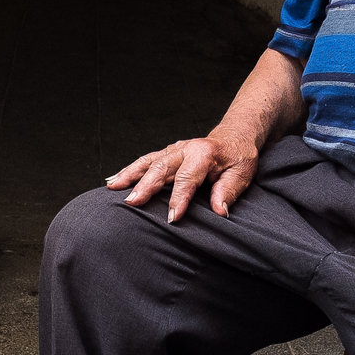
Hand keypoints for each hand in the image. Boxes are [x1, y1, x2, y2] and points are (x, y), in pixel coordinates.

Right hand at [107, 128, 261, 221]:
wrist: (234, 137)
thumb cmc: (239, 157)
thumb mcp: (242, 174)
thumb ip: (228, 191)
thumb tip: (219, 211)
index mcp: (204, 154)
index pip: (188, 178)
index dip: (179, 198)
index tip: (172, 218)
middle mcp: (185, 149)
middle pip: (161, 168)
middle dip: (145, 186)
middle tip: (132, 203)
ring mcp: (173, 149)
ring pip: (148, 162)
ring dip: (129, 175)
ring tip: (113, 188)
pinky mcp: (167, 153)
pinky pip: (145, 160)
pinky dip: (129, 170)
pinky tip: (113, 180)